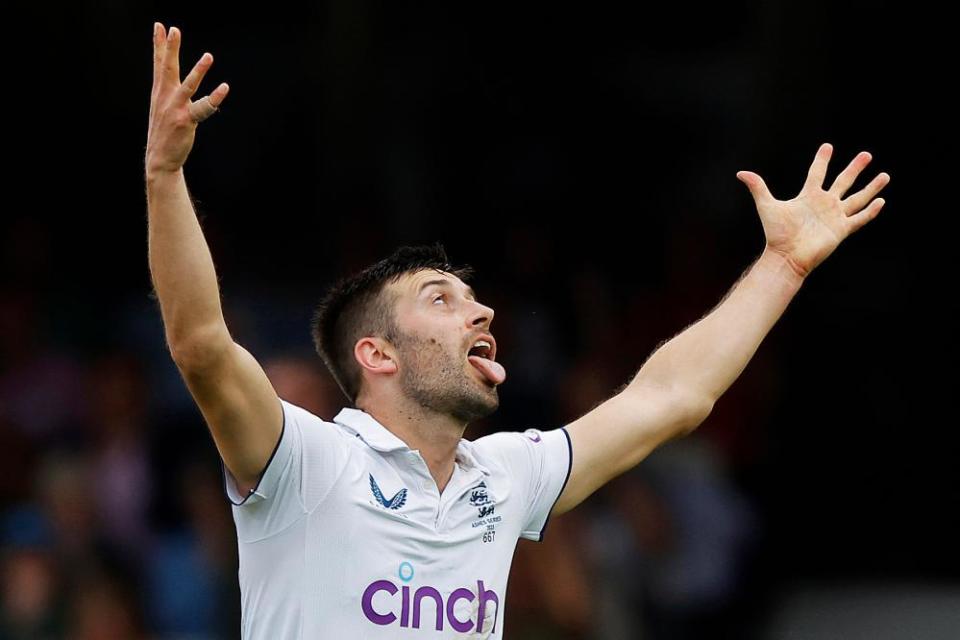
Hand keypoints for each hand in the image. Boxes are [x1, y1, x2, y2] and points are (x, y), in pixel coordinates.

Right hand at [146, 23, 229, 175]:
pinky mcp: (186, 120)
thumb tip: (169, 77)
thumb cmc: (164, 131)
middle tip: (173, 29)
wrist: (160, 158)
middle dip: (170, 48)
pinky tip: (224, 87)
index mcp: (159, 92)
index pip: (158, 64)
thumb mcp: (160, 107)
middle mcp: (165, 97)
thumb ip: (167, 90)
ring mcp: (175, 108)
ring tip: (208, 56)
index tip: (159, 26)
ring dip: (198, 71)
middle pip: (168, 68)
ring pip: (188, 86)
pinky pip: (204, 107)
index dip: (159, 45)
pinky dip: (215, 97)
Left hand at [736, 143, 889, 278]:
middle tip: (866, 154)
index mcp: (808, 196)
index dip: (822, 160)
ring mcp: (834, 216)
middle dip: (855, 168)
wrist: (786, 256)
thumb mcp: (767, 206)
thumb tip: (740, 173)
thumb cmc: (776, 234)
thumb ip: (758, 188)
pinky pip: (859, 218)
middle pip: (843, 181)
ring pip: (857, 198)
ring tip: (885, 175)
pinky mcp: (841, 229)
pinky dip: (870, 211)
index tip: (828, 146)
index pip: (817, 173)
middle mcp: (824, 204)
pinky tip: (881, 201)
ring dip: (871, 187)